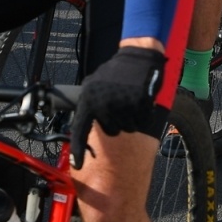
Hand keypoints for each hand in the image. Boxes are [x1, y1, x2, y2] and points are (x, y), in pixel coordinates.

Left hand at [69, 46, 165, 168]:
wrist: (137, 56)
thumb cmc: (115, 72)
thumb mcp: (94, 84)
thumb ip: (89, 104)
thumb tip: (82, 126)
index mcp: (89, 100)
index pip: (80, 129)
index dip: (78, 149)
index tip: (77, 164)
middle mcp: (103, 104)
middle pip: (111, 131)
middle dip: (117, 121)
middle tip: (119, 103)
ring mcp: (121, 105)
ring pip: (127, 128)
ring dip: (131, 118)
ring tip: (129, 99)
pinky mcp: (139, 105)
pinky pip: (142, 122)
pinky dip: (143, 114)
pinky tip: (140, 99)